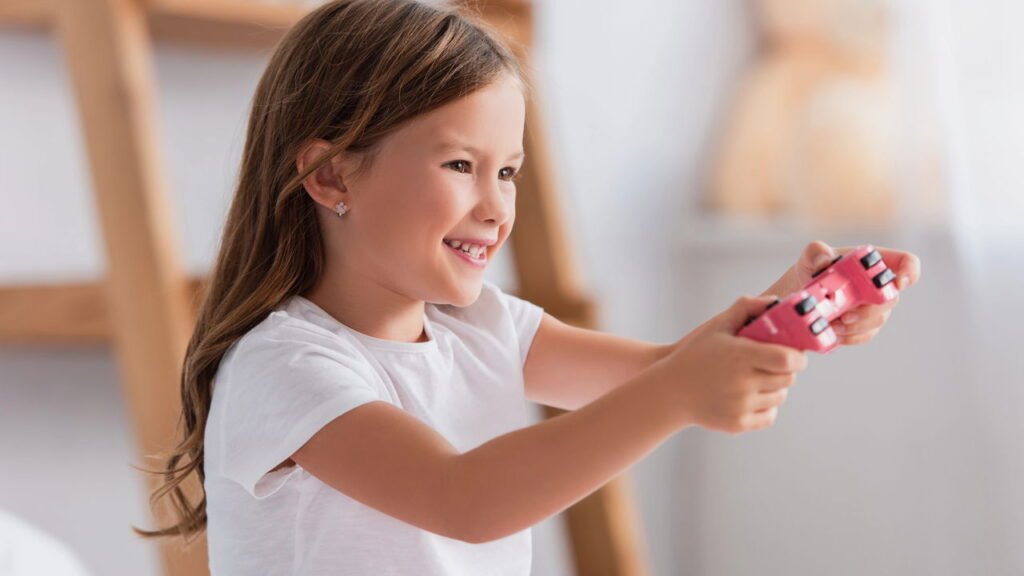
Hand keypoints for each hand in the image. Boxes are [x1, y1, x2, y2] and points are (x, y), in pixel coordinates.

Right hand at [661, 295, 807, 434]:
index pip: (788, 359)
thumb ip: (746, 308)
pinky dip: (766, 407)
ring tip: (758, 379)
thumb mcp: (717, 326)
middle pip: (788, 379)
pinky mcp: (737, 423)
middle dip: (786, 370)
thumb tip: (774, 302)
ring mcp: (741, 405)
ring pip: (780, 397)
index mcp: (741, 356)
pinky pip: (769, 416)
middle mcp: (743, 383)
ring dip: (776, 388)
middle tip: (774, 364)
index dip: (798, 357)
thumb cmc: (694, 355)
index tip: (795, 354)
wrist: (669, 391)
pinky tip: (752, 396)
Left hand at [762, 240, 921, 346]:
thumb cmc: (812, 268)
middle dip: (870, 310)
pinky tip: (834, 334)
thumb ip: (816, 251)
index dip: (910, 271)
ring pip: (878, 319)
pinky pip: (865, 335)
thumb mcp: (810, 256)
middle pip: (891, 298)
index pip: (906, 261)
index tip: (899, 283)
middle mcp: (879, 285)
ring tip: (832, 324)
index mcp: (873, 262)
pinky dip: (850, 337)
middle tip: (845, 316)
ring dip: (856, 326)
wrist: (801, 291)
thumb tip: (825, 260)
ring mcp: (874, 306)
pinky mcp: (863, 325)